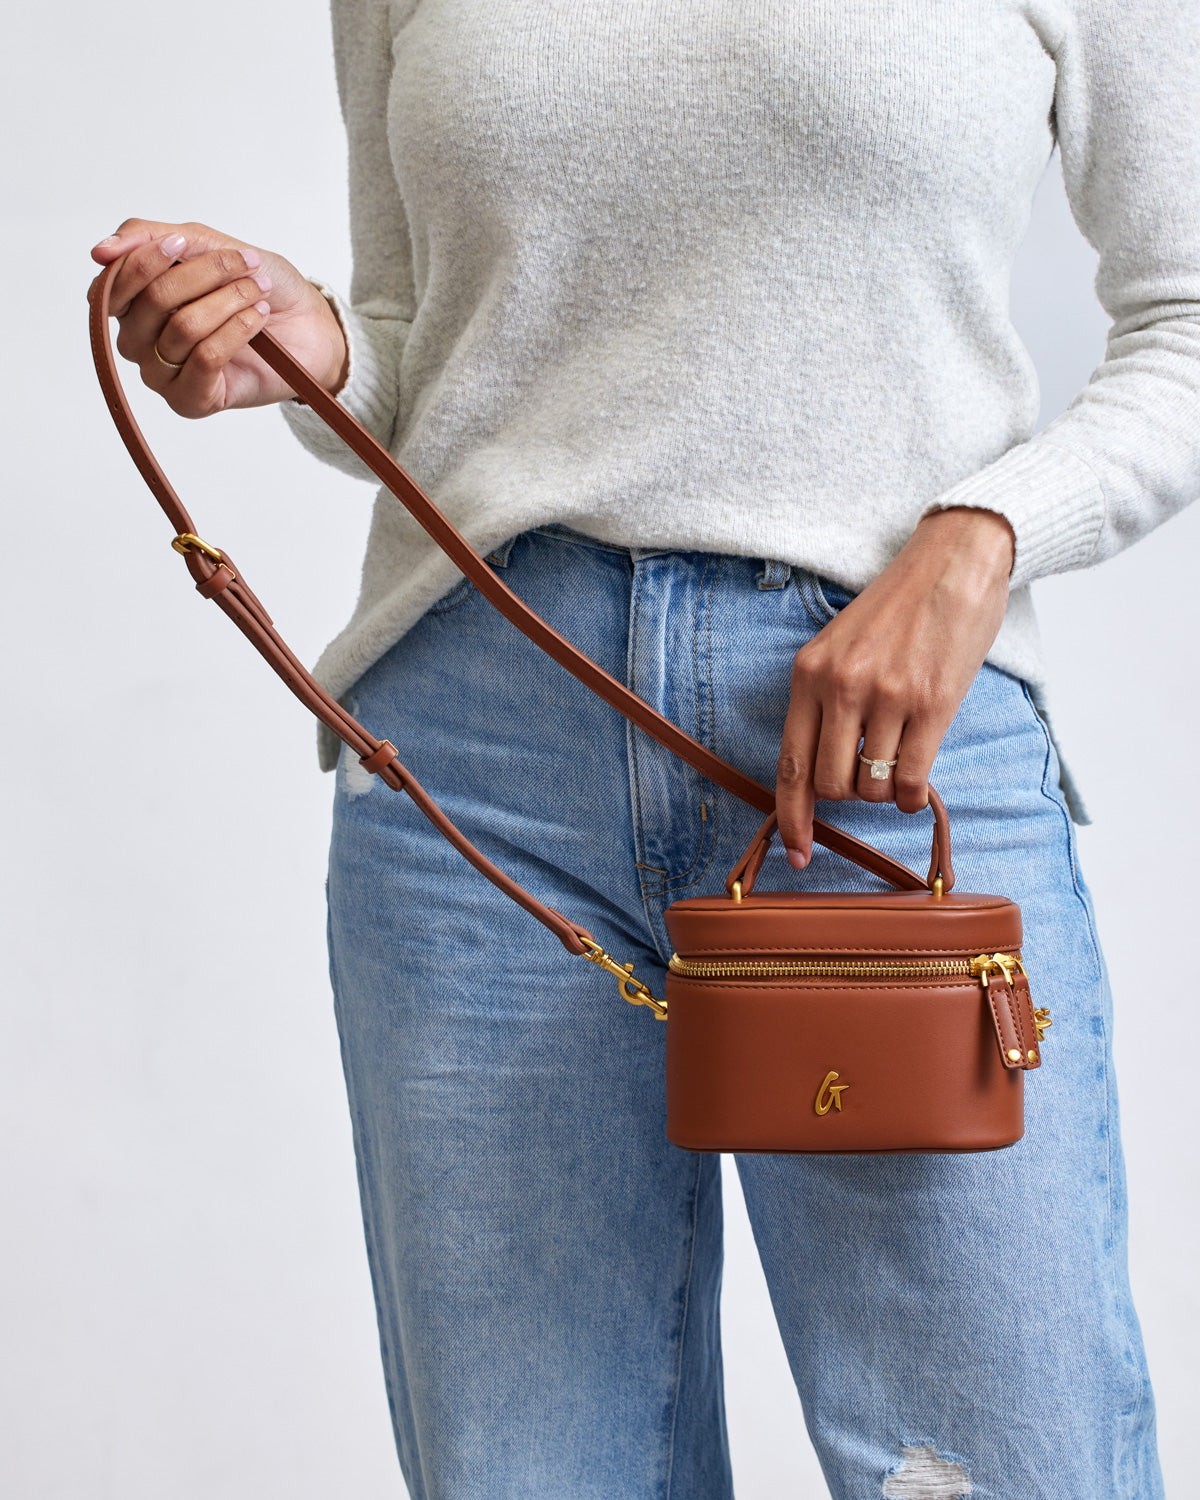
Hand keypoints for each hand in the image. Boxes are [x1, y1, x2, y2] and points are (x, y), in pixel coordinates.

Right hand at [88, 218, 348, 416]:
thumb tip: (101, 249)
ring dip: (230, 300)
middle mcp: (137, 341)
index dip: (147, 259)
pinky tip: (258, 318)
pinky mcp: (191, 400)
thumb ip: (152, 237)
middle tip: (247, 264)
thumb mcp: (207, 243)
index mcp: (131, 303)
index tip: (186, 242)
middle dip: (206, 273)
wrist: (309, 328)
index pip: (114, 282)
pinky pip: (205, 357)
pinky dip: (238, 329)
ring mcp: (161, 374)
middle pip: (153, 299)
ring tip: (259, 291)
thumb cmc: (257, 284)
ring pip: (184, 327)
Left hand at [776, 507, 1015, 866]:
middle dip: (849, 794)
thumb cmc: (899, 607)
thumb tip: (818, 774)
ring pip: (873, 788)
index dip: (791, 818)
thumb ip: (823, 701)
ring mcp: (888, 695)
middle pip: (831, 786)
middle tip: (869, 774)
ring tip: (898, 761)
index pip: (790, 764)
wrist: (954, 560)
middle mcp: (842, 685)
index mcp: (809, 673)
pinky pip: (913, 781)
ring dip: (886, 792)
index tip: (798, 851)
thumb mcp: (840, 646)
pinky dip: (914, 797)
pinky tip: (918, 786)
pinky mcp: (934, 703)